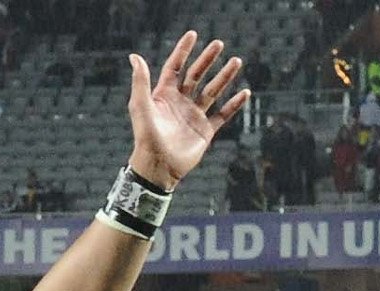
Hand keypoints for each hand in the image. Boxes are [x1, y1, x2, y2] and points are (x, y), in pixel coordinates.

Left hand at [128, 32, 250, 189]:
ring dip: (224, 76)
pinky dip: (234, 105)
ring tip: (236, 61)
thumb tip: (134, 56)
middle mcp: (180, 102)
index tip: (193, 34)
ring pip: (212, 91)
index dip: (183, 51)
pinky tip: (245, 92)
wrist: (159, 167)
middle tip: (219, 44)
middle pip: (196, 75)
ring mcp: (194, 115)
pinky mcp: (205, 130)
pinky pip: (223, 114)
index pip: (175, 67)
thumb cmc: (146, 137)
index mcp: (164, 95)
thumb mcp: (141, 106)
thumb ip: (140, 81)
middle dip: (207, 59)